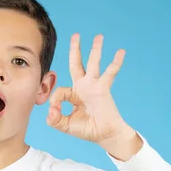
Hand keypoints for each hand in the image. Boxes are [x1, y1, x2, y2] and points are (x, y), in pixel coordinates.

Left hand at [47, 33, 135, 148]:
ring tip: (99, 36)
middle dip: (75, 49)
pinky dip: (116, 62)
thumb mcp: (66, 126)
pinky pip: (110, 73)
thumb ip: (55, 120)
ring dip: (95, 50)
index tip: (56, 111)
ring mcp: (94, 86)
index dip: (55, 101)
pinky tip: (121, 52)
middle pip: (76, 63)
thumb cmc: (87, 130)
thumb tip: (50, 111)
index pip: (60, 90)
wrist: (105, 135)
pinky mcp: (104, 89)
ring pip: (93, 64)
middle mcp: (83, 86)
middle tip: (76, 35)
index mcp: (72, 94)